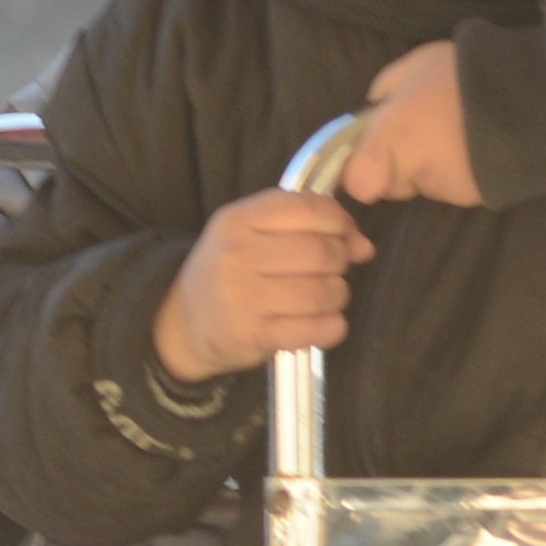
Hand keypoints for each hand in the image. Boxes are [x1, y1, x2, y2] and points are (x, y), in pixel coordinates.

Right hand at [149, 189, 370, 385]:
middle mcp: (238, 255)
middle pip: (321, 251)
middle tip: (333, 270)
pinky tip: (324, 322)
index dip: (340, 221)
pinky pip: (316, 329)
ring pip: (322, 291)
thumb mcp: (248, 231)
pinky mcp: (254, 336)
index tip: (346, 235)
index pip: (307, 209)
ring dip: (338, 295)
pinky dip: (332, 326)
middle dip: (340, 261)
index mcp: (237, 220)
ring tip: (327, 296)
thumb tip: (363, 244)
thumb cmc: (226, 270)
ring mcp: (244, 298)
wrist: (182, 323)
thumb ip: (304, 225)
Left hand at [323, 40, 483, 205]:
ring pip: (424, 186)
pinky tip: (475, 147)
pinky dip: (460, 172)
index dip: (362, 171)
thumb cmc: (465, 72)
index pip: (358, 183)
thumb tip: (374, 108)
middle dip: (401, 166)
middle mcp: (416, 170)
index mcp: (394, 135)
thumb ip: (387, 89)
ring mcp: (448, 188)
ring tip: (457, 134)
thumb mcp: (418, 64)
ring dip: (431, 168)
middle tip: (424, 134)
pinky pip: (454, 187)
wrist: (532, 93)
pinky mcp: (476, 197)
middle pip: (392, 186)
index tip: (372, 153)